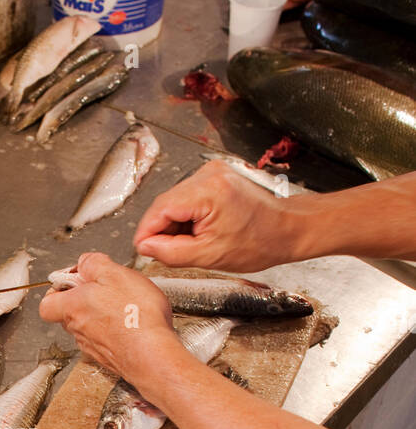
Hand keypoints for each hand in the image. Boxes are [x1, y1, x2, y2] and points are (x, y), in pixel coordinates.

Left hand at [39, 251, 179, 384]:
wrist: (153, 355)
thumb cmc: (135, 316)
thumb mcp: (115, 273)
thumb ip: (94, 263)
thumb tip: (85, 262)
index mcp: (72, 307)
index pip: (47, 303)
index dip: (58, 290)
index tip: (76, 279)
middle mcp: (78, 330)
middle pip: (69, 314)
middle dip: (84, 300)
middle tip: (105, 289)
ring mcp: (93, 347)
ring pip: (88, 327)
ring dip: (102, 316)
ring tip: (124, 306)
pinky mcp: (109, 359)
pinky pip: (106, 341)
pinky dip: (116, 331)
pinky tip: (133, 324)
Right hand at [134, 161, 300, 272]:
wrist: (287, 229)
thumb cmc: (260, 242)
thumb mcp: (209, 256)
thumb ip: (171, 252)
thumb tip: (146, 247)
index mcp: (208, 191)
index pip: (160, 209)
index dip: (147, 232)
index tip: (142, 250)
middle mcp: (208, 175)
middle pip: (166, 203)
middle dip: (162, 229)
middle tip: (167, 253)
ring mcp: (212, 172)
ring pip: (175, 201)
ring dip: (175, 224)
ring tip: (192, 242)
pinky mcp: (215, 176)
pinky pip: (188, 197)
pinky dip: (187, 216)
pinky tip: (199, 231)